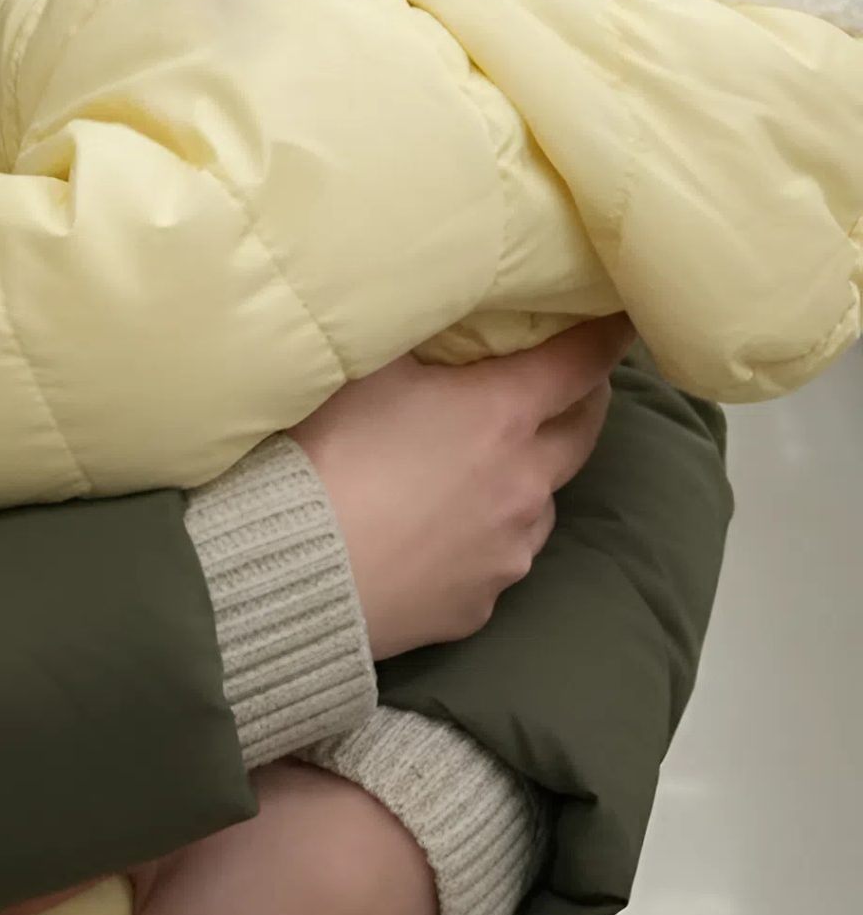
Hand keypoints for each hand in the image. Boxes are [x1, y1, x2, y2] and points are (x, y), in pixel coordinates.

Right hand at [292, 315, 633, 661]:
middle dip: (583, 399)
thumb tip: (442, 310)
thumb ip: (418, 336)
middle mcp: (525, 484)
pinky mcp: (482, 604)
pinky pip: (498, 559)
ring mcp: (509, 551)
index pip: (580, 363)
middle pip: (583, 432)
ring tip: (481, 466)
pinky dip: (484, 537)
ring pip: (542, 502)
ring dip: (528, 476)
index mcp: (502, 415)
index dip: (604, 334)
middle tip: (563, 380)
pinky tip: (438, 532)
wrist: (296, 569)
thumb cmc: (328, 452)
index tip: (618, 317)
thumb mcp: (367, 366)